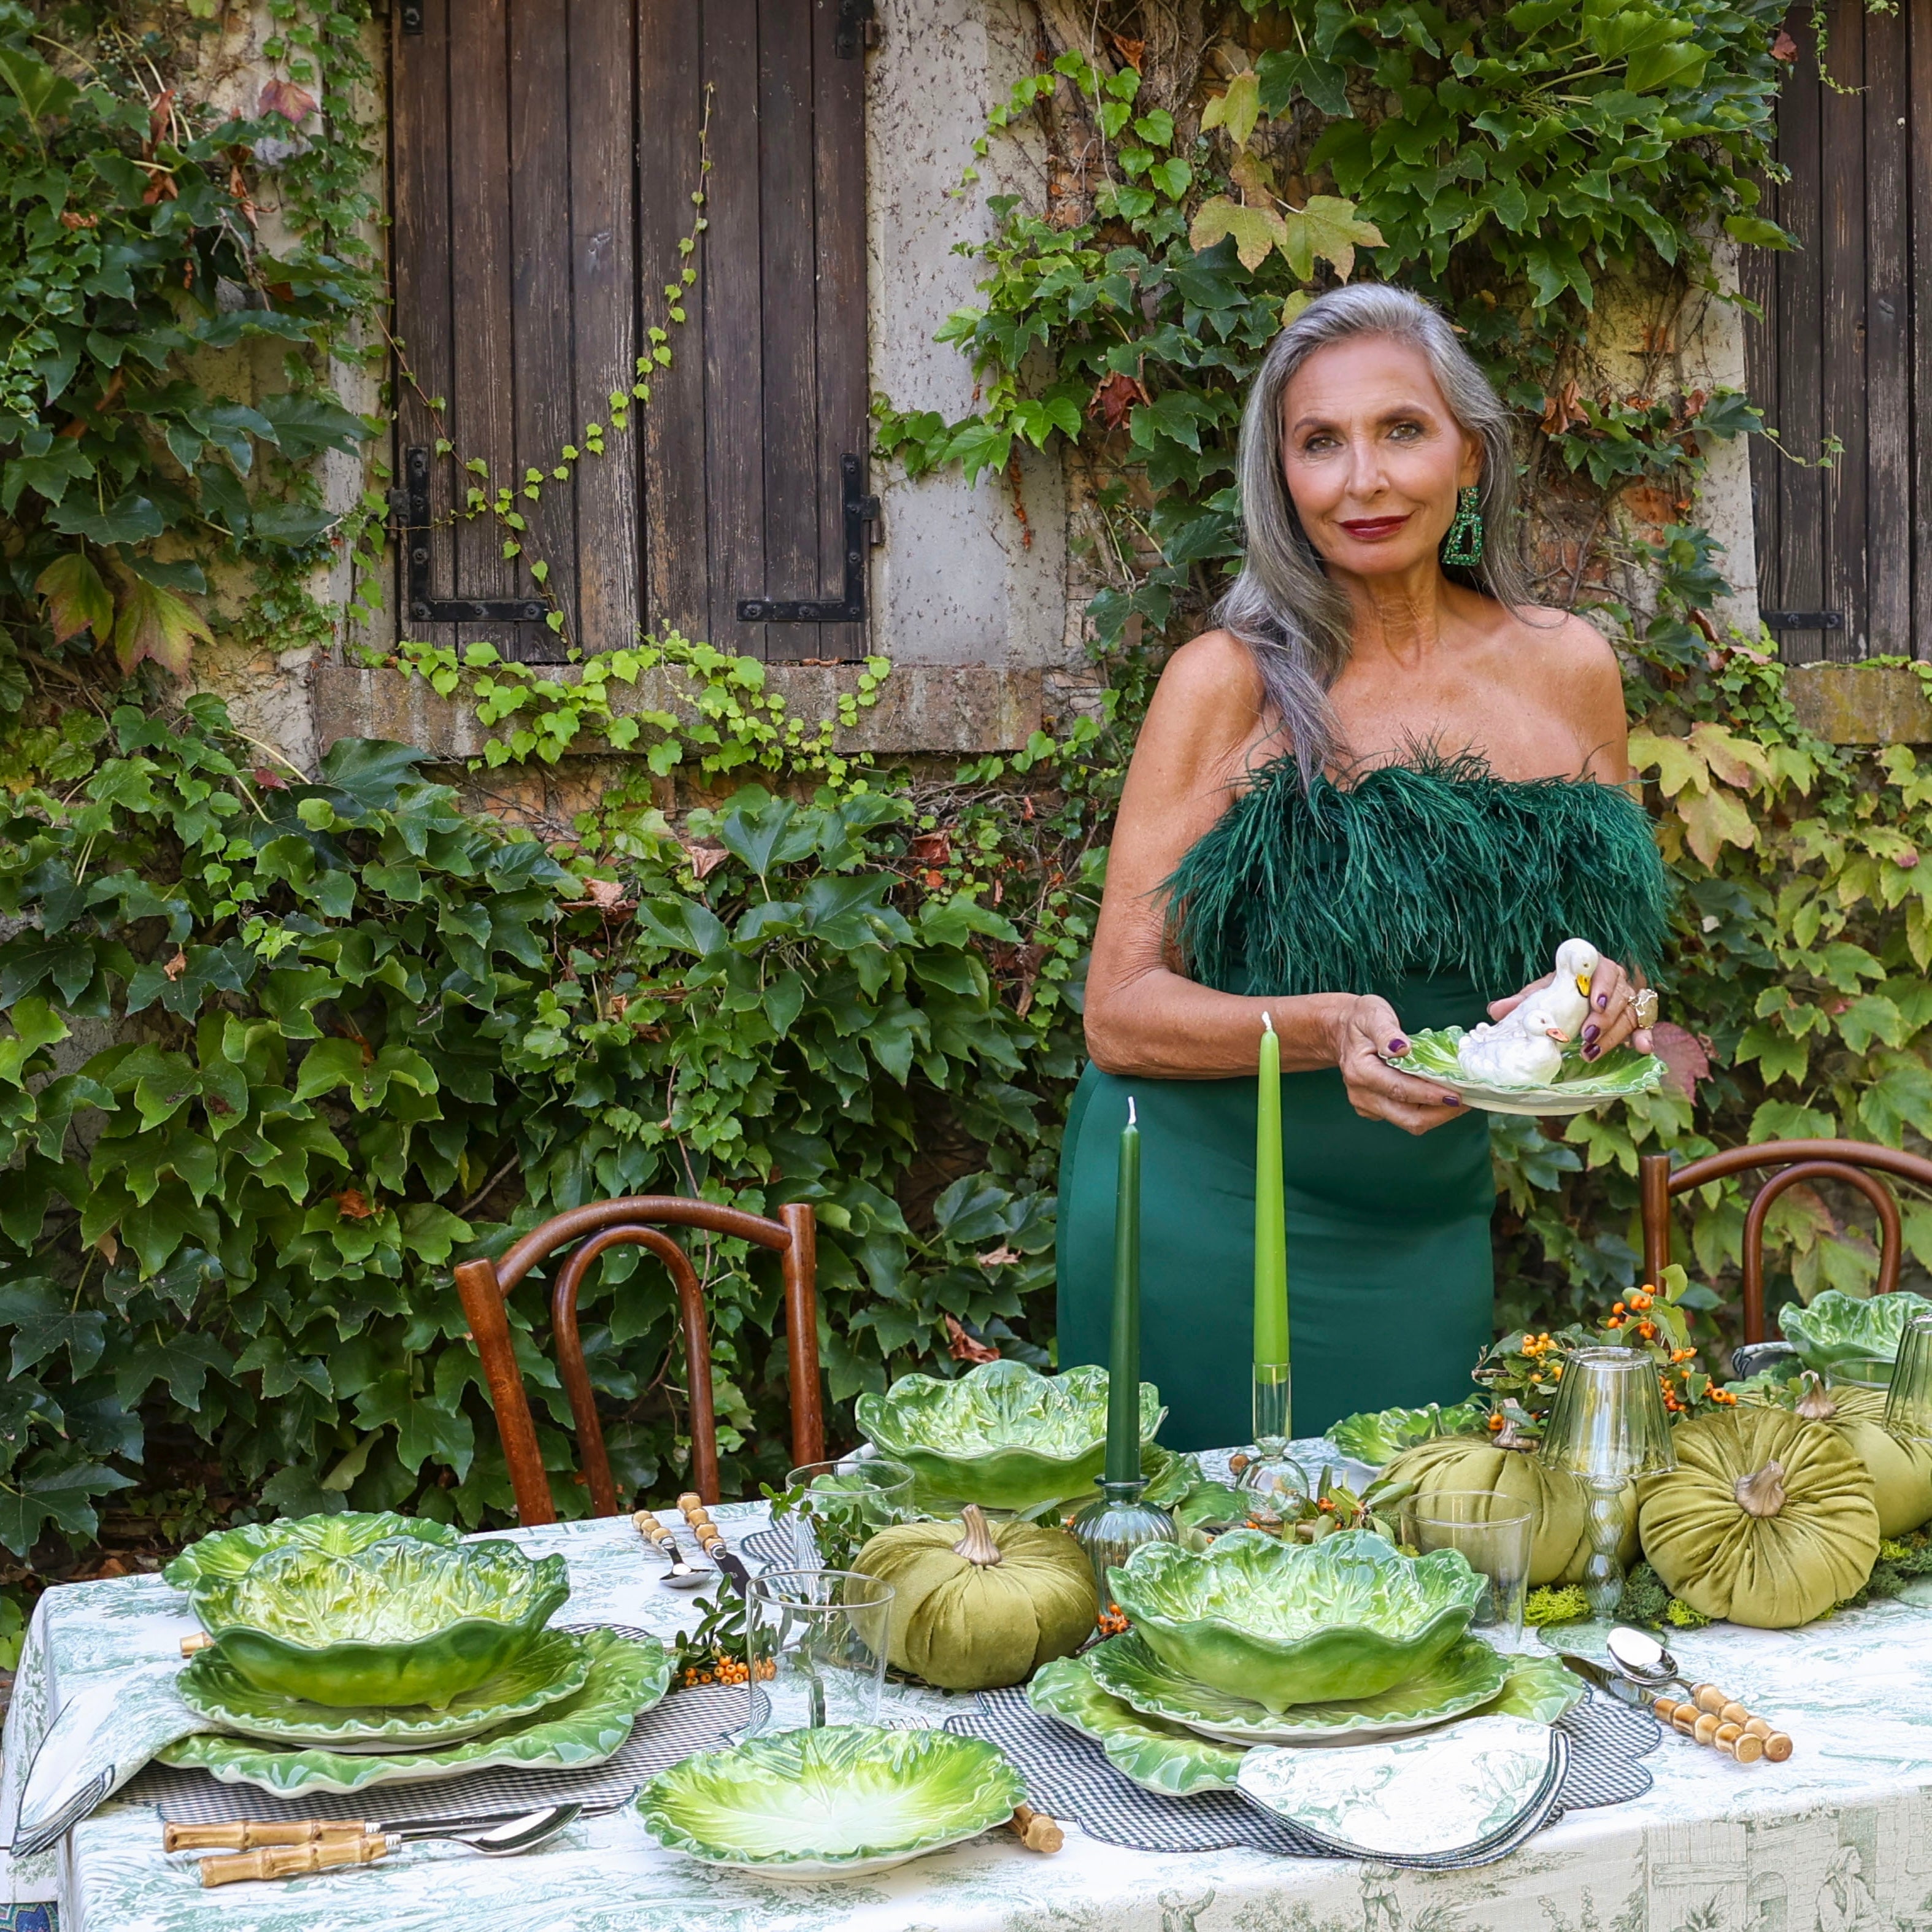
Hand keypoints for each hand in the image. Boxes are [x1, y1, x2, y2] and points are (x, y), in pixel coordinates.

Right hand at [1330, 995, 1466, 1135]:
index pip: (1399, 1089)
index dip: (1430, 1094)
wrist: (1341, 1031)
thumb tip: (1401, 1048)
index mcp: (1360, 1071)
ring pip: (1409, 1122)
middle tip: (1467, 1099)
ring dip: (1437, 1114)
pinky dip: (1427, 1111)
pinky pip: (1405, 1117)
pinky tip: (1441, 1096)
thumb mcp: (1372, 1014)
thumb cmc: (1360, 1020)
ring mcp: (1367, 1105)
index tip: (1457, 1094)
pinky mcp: (1374, 1110)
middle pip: (1407, 1117)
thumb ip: (1386, 1031)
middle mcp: (1361, 1094)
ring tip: (1460, 1099)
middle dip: (1440, 1112)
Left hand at [1488, 959, 1652, 1060]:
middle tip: (1587, 1035)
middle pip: (1620, 996)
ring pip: (1630, 1014)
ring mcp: (1630, 999)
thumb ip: (1523, 1000)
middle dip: (1604, 1017)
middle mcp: (1617, 981)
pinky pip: (1646, 1026)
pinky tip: (1643, 1049)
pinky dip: (1645, 1037)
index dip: (1602, 986)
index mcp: (1594, 968)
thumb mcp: (1543, 991)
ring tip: (1593, 1051)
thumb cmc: (1562, 990)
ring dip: (1615, 1034)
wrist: (1582, 993)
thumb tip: (1496, 1010)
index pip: (1605, 970)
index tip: (1594, 1003)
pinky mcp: (1638, 1018)